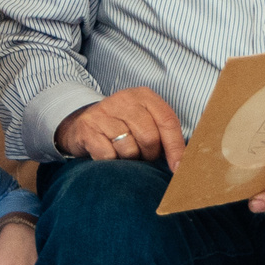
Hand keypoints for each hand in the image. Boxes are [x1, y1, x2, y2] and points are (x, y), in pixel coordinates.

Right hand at [58, 88, 186, 167]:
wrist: (80, 124)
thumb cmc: (121, 126)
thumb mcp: (144, 120)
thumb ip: (163, 134)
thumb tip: (184, 163)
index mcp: (144, 96)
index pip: (168, 122)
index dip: (176, 148)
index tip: (178, 169)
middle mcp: (124, 99)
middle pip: (149, 137)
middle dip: (149, 155)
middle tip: (142, 156)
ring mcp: (104, 113)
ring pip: (129, 149)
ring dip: (129, 159)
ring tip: (123, 152)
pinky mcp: (88, 129)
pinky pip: (108, 156)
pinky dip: (111, 162)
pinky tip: (108, 154)